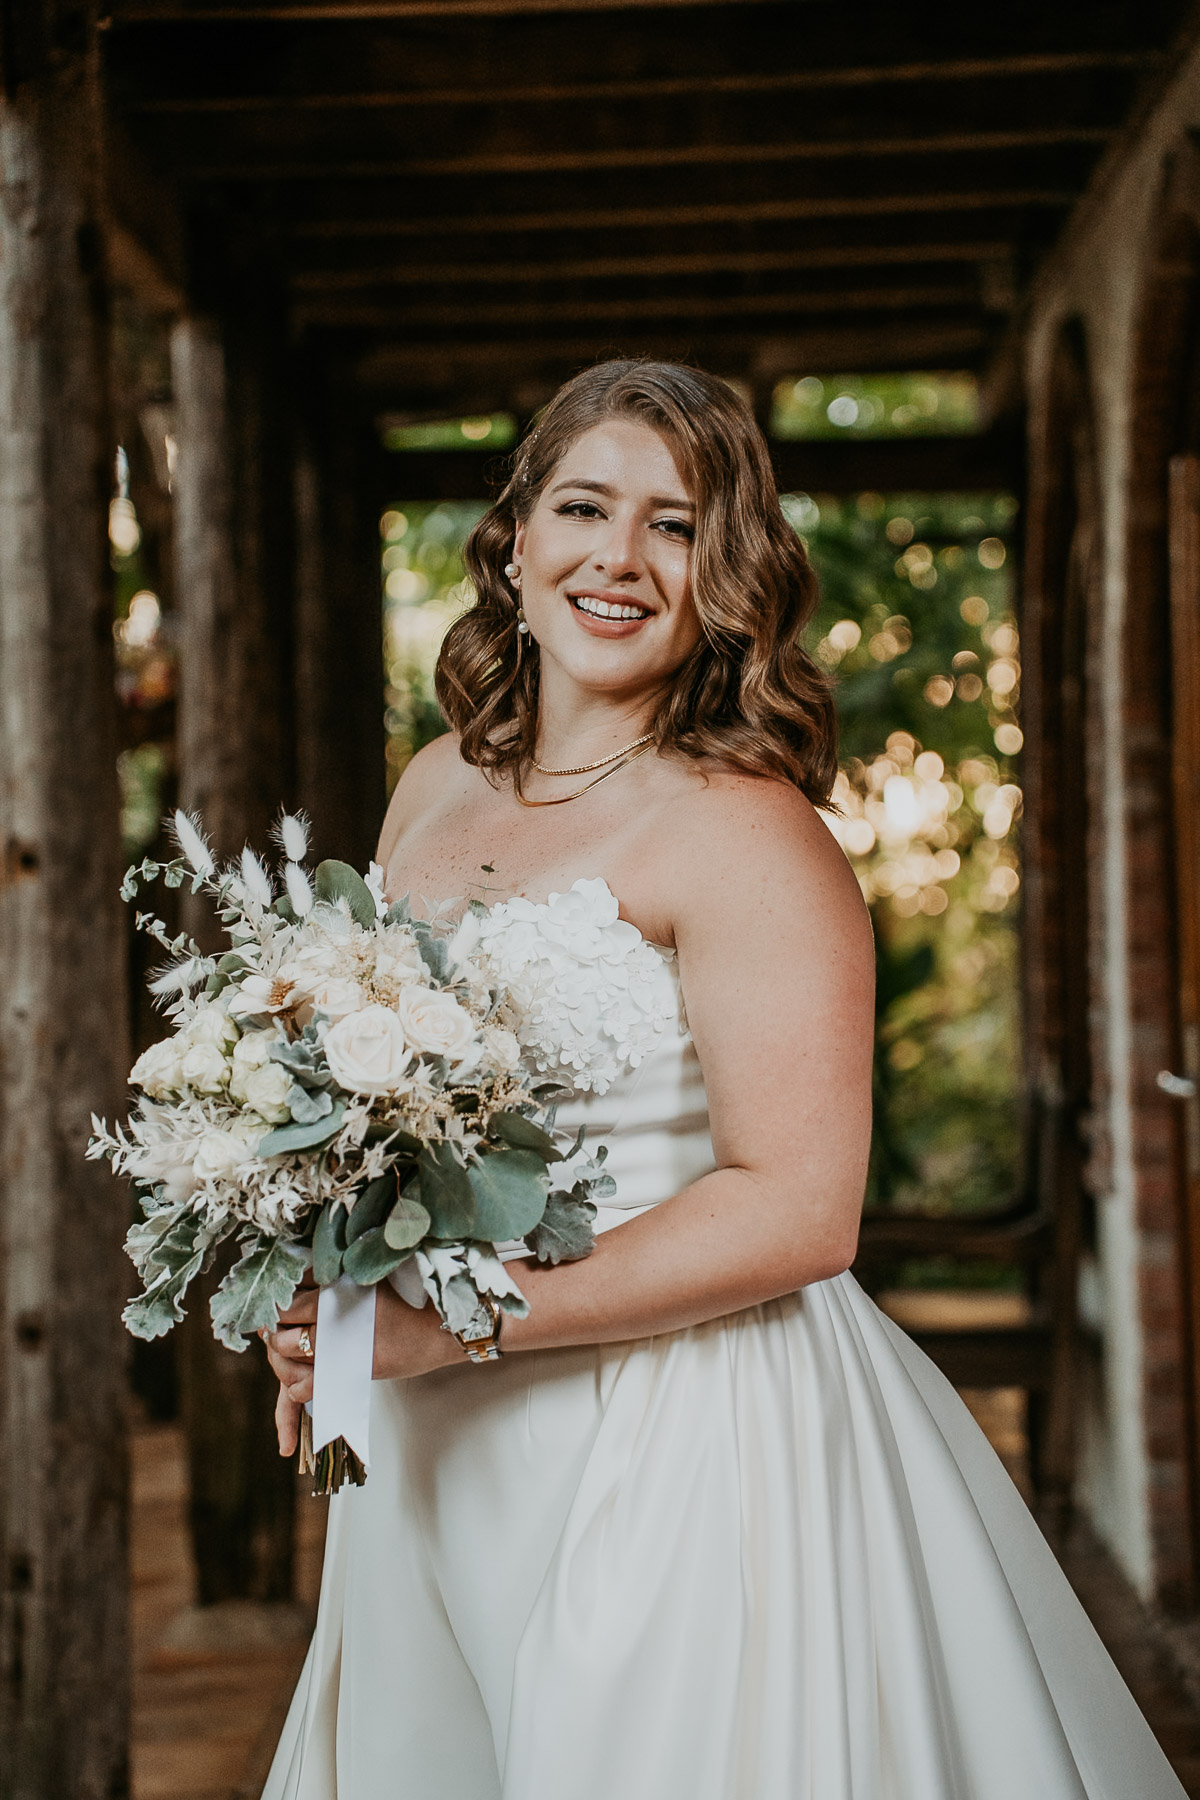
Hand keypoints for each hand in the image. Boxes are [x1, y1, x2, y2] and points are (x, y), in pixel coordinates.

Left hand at [260, 1281, 457, 1457]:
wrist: (447, 1327)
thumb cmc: (416, 1299)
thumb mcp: (375, 1280)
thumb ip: (341, 1282)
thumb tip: (308, 1279)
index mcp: (340, 1290)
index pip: (291, 1300)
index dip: (278, 1307)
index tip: (276, 1310)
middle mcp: (337, 1317)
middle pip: (285, 1329)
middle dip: (275, 1334)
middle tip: (273, 1333)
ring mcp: (343, 1347)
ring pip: (291, 1356)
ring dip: (282, 1359)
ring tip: (284, 1356)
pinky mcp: (352, 1372)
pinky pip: (308, 1385)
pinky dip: (297, 1387)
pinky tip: (299, 1383)